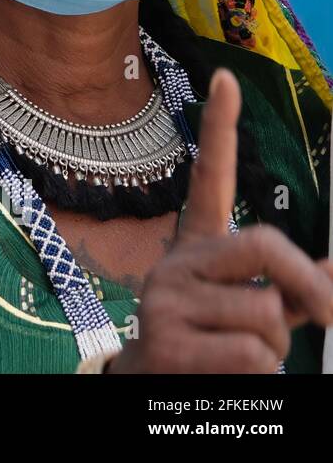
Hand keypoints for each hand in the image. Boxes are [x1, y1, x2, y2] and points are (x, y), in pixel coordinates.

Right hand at [110, 69, 332, 372]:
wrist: (148, 384)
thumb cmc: (208, 342)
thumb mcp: (248, 307)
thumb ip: (289, 285)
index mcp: (199, 247)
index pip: (210, 177)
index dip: (219, 128)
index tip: (226, 79)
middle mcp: (178, 262)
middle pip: (266, 244)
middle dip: (309, 285)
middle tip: (324, 315)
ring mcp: (166, 300)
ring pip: (267, 312)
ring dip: (274, 346)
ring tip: (239, 352)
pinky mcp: (167, 341)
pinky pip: (252, 353)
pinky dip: (257, 371)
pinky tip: (222, 370)